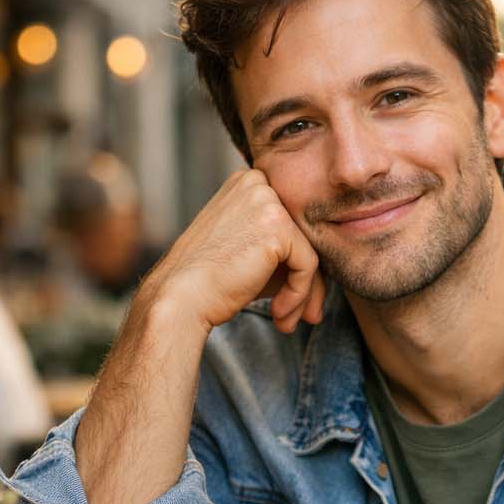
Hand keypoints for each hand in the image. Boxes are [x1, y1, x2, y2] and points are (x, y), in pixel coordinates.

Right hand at [139, 169, 324, 333]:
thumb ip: (284, 249)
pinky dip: (298, 295)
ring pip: (310, 252)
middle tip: (301, 317)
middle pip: (304, 236)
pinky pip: (308, 266)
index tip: (292, 299)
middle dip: (306, 283)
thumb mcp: (250, 252)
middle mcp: (258, 182)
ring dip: (304, 294)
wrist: (181, 297)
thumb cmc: (210, 280)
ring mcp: (267, 200)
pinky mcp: (278, 226)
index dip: (296, 265)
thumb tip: (323, 273)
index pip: (292, 224)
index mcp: (249, 183)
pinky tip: (278, 313)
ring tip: (288, 321)